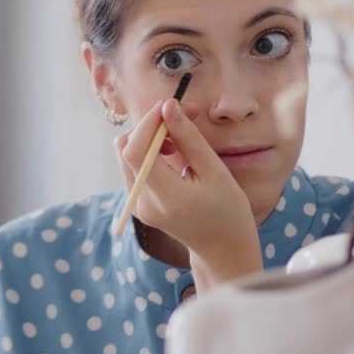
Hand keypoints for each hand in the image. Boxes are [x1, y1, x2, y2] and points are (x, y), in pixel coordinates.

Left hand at [114, 99, 259, 269]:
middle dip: (150, 127)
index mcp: (165, 197)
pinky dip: (150, 153)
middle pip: (125, 150)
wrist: (222, 247)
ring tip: (180, 140)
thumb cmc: (227, 210)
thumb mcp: (215, 171)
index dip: (147, 123)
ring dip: (149, 139)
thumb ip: (189, 139)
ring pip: (127, 156)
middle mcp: (144, 203)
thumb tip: (168, 107)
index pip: (136, 151)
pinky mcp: (138, 204)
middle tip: (181, 117)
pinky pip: (134, 168)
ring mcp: (138, 205)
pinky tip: (173, 154)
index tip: (169, 106)